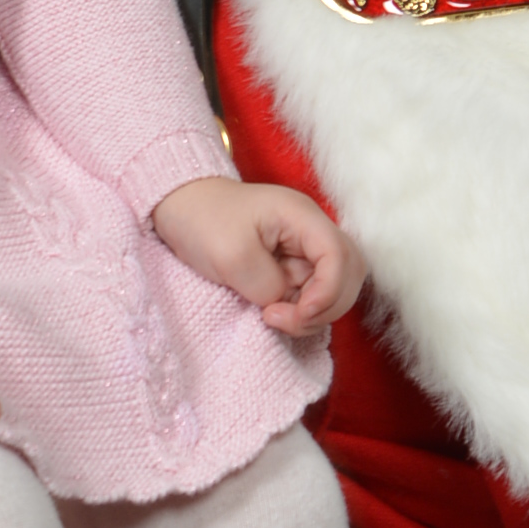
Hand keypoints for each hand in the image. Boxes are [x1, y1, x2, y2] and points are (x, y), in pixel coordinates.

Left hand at [149, 174, 365, 335]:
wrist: (180, 207)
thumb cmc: (203, 220)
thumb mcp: (232, 255)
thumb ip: (268, 285)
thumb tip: (286, 303)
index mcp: (302, 216)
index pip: (341, 256)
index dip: (329, 291)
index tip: (299, 312)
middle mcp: (310, 231)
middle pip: (349, 274)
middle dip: (325, 306)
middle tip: (282, 320)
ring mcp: (302, 249)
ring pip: (334, 288)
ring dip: (314, 313)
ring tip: (272, 318)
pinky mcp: (291, 267)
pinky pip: (312, 294)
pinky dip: (301, 311)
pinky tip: (272, 314)